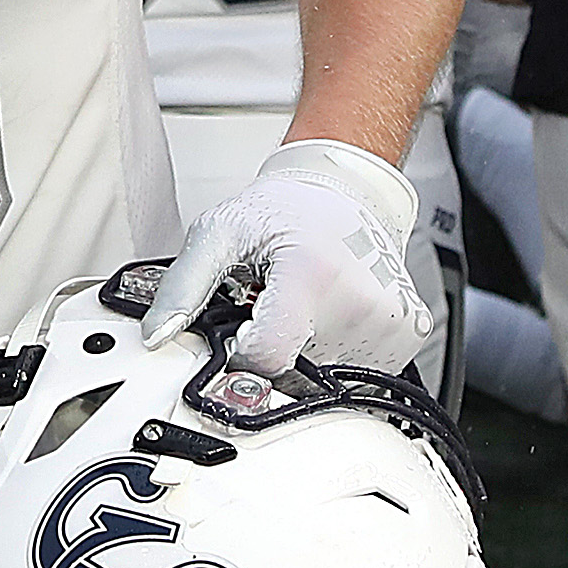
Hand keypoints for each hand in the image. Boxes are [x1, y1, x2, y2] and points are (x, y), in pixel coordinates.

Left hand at [142, 138, 433, 378]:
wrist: (348, 188)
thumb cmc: (287, 209)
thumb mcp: (220, 233)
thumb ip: (183, 287)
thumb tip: (157, 335)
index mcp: (313, 275)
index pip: (267, 359)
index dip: (241, 354)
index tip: (239, 331)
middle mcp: (360, 302)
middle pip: (298, 374)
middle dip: (274, 352)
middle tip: (271, 307)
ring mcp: (390, 321)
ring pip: (329, 379)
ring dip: (306, 355)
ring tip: (301, 307)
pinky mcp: (409, 333)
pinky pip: (361, 372)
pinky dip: (336, 353)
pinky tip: (327, 316)